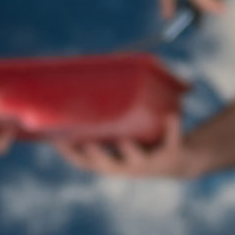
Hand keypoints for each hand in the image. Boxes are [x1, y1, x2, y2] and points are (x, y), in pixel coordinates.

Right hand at [57, 115, 195, 179]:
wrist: (179, 160)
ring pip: (138, 160)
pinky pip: (172, 141)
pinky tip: (172, 116)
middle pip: (108, 166)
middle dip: (97, 156)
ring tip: (124, 141)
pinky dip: (172, 128)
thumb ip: (108, 108)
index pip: (84, 162)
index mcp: (111, 162)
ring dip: (130, 151)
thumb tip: (93, 67)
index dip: (69, 153)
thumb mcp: (123, 127)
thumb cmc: (142, 141)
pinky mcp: (173, 154)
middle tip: (87, 144)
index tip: (54, 140)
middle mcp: (127, 166)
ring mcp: (150, 162)